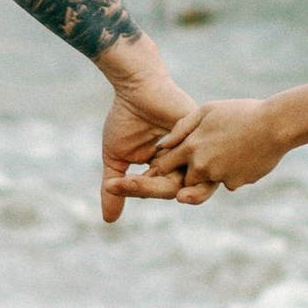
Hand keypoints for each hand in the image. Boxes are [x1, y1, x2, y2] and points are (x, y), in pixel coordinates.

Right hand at [99, 60, 195, 224]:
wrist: (134, 86)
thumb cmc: (127, 118)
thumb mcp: (117, 158)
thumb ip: (117, 189)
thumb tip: (109, 222)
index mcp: (168, 168)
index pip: (158, 190)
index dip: (136, 190)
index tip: (114, 186)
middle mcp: (183, 160)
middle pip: (174, 187)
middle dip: (146, 187)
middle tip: (125, 182)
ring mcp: (193, 145)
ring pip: (184, 174)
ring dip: (158, 175)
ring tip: (139, 171)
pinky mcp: (198, 128)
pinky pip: (192, 151)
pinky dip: (173, 154)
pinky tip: (158, 151)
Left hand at [150, 97, 289, 200]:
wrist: (274, 125)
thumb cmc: (240, 112)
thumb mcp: (207, 110)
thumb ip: (182, 128)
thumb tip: (163, 145)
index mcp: (191, 147)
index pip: (164, 165)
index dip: (168, 163)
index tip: (175, 158)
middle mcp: (202, 166)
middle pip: (185, 179)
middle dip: (192, 171)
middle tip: (211, 151)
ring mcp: (219, 177)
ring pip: (208, 180)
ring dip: (214, 171)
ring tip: (230, 148)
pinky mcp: (236, 184)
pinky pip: (228, 182)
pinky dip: (233, 173)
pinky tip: (245, 155)